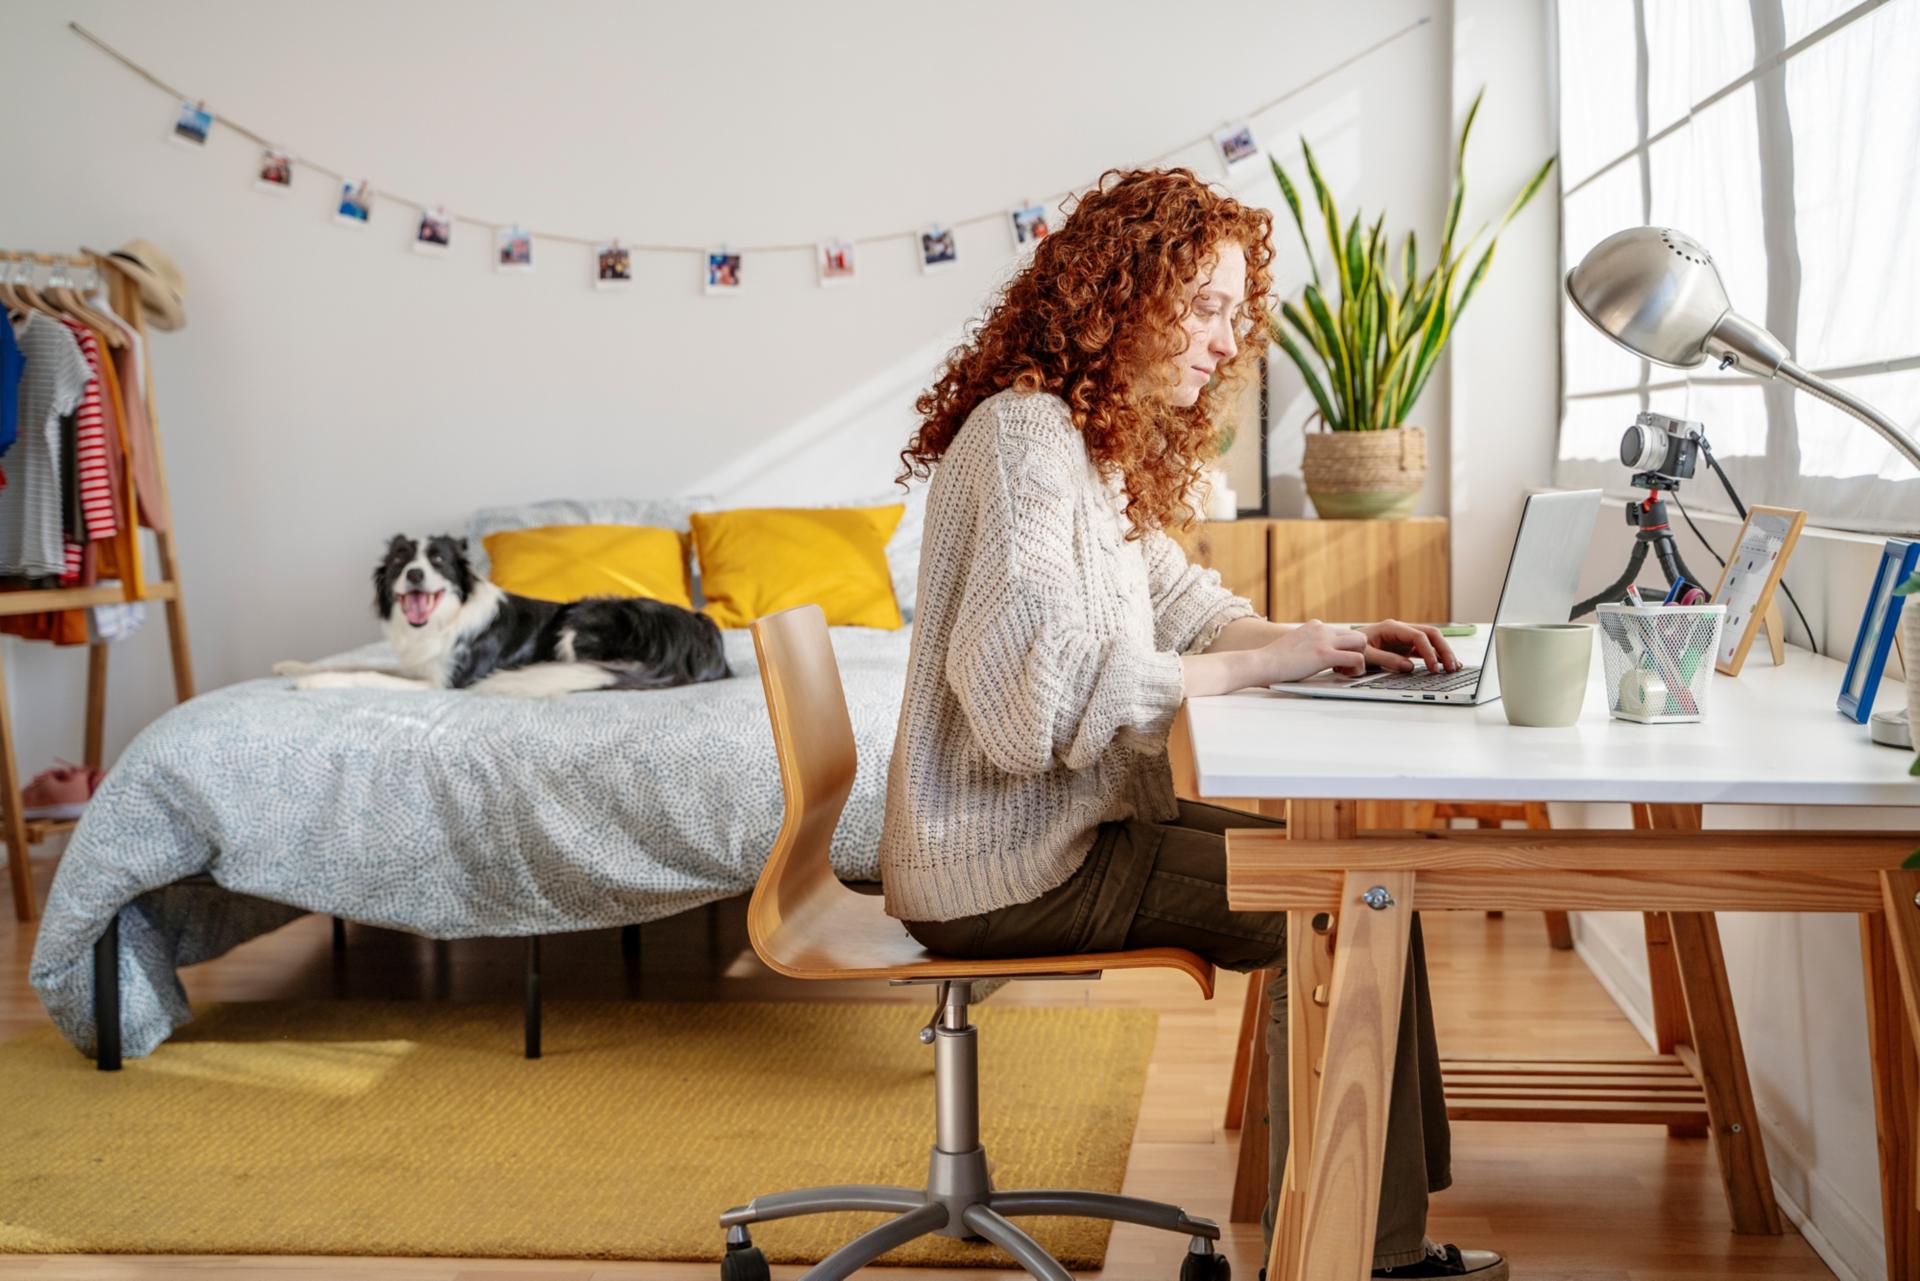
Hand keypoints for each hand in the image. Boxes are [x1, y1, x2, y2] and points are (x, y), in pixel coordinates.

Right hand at [1249, 619, 1369, 684]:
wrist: (1261, 663)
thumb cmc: (1273, 661)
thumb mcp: (1293, 645)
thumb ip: (1307, 645)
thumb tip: (1311, 656)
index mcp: (1314, 626)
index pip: (1343, 633)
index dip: (1343, 649)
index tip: (1335, 663)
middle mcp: (1322, 629)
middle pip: (1357, 635)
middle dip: (1356, 652)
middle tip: (1343, 667)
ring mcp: (1324, 640)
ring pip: (1361, 642)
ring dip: (1359, 659)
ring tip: (1344, 671)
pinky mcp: (1325, 655)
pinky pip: (1357, 658)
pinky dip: (1357, 668)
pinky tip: (1344, 674)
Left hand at [1360, 619, 1457, 673]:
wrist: (1343, 648)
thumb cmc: (1351, 649)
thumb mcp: (1365, 655)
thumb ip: (1387, 660)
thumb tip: (1409, 667)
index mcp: (1391, 628)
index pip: (1418, 636)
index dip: (1428, 652)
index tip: (1434, 668)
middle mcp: (1401, 630)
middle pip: (1430, 635)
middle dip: (1443, 650)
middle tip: (1452, 667)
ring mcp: (1404, 638)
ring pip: (1431, 641)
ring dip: (1443, 653)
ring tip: (1454, 667)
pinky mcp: (1404, 647)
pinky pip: (1425, 650)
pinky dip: (1436, 657)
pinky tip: (1444, 666)